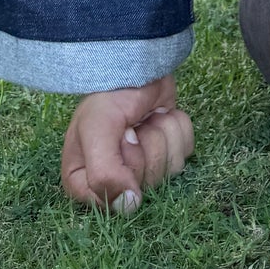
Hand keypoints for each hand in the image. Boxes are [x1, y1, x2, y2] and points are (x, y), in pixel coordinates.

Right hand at [60, 76, 194, 214]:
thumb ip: (105, 174)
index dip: (121, 172)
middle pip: (144, 186)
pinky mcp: (169, 149)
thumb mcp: (96, 130)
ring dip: (162, 134)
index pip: (109, 202)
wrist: (136, 61)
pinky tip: (163, 114)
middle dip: (145, 148)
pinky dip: (178, 128)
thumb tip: (129, 207)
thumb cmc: (108, 95)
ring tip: (147, 118)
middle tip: (133, 126)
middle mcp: (113, 178)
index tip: (122, 142)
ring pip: (168, 170)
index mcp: (84, 180)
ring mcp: (144, 165)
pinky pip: (185, 152)